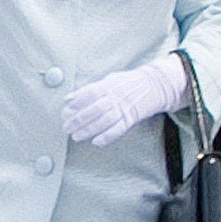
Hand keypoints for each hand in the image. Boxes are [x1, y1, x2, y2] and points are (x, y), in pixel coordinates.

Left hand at [61, 56, 188, 146]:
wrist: (155, 85)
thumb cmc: (128, 83)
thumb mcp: (109, 80)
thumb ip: (90, 89)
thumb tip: (69, 99)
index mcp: (109, 85)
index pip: (89, 94)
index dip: (76, 103)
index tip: (65, 111)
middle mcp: (116, 96)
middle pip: (94, 109)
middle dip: (78, 120)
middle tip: (66, 127)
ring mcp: (124, 107)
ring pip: (104, 121)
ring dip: (89, 130)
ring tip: (76, 136)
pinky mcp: (132, 118)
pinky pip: (119, 129)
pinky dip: (107, 136)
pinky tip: (96, 141)